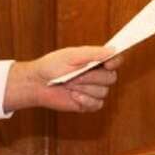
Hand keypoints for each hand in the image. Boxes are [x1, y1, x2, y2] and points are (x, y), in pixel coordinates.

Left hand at [3, 46, 121, 113]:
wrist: (38, 83)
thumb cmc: (52, 66)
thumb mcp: (72, 55)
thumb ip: (93, 53)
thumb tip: (113, 50)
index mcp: (96, 60)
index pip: (116, 60)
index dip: (116, 62)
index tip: (107, 64)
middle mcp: (98, 75)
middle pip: (111, 78)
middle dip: (91, 78)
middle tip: (74, 75)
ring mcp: (94, 90)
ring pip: (103, 92)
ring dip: (84, 89)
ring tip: (69, 85)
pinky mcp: (88, 104)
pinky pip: (97, 104)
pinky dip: (85, 100)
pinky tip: (73, 96)